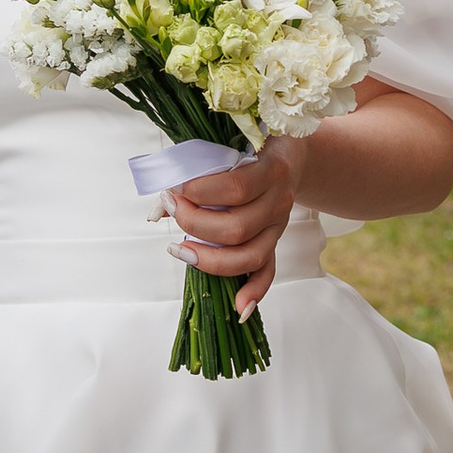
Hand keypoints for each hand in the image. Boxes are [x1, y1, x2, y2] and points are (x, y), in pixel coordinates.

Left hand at [169, 135, 305, 320]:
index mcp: (271, 169)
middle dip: (194, 223)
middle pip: (237, 227)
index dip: (199, 191)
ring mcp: (278, 226)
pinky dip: (254, 293)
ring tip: (179, 249)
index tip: (173, 187)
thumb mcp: (231, 143)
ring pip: (251, 255)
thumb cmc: (252, 145)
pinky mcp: (275, 242)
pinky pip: (268, 273)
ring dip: (211, 259)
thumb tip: (159, 208)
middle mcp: (279, 201)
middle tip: (171, 209)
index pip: (235, 188)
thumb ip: (197, 167)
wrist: (293, 154)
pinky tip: (238, 309)